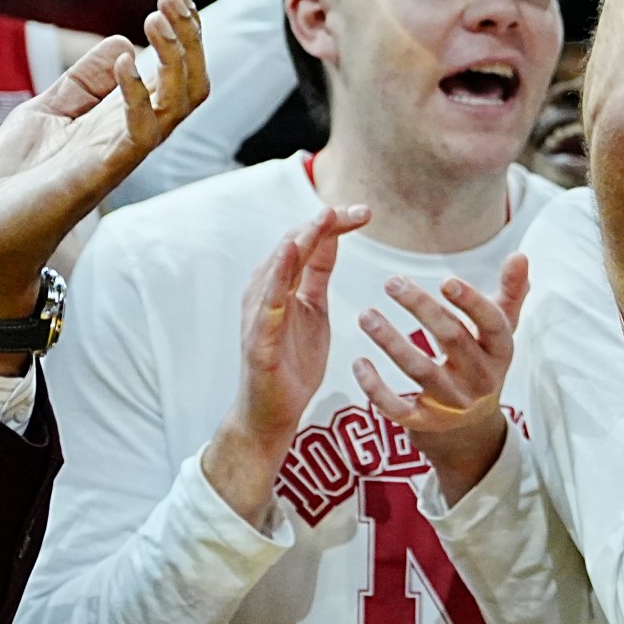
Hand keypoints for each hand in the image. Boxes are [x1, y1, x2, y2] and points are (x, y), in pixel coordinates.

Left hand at [0, 0, 208, 322]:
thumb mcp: (46, 110)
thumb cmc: (15, 179)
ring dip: (175, 56)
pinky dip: (138, 94)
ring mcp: (120, 154)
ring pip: (179, 103)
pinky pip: (139, 132)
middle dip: (190, 35)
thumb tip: (119, 42)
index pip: (174, 70)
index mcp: (122, 118)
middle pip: (191, 82)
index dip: (182, 29)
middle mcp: (132, 134)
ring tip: (158, 18)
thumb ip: (81, 80)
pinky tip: (122, 64)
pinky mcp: (100, 173)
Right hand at [204, 204, 366, 526]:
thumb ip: (318, 274)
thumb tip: (332, 235)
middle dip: (324, 224)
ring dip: (301, 240)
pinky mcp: (258, 340)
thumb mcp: (314, 309)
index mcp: (282, 285)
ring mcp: (259, 315)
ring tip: (324, 218)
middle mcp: (266, 292)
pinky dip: (277, 277)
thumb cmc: (291, 362)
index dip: (334, 223)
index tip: (366, 212)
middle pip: (293, 246)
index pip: (307, 242)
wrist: (272, 414)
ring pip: (278, 268)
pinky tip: (289, 256)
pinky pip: (267, 304)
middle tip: (358, 209)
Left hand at [354, 254, 530, 504]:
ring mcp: (453, 403)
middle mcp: (481, 378)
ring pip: (421, 370)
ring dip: (391, 342)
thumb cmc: (482, 362)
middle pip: (452, 339)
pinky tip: (359, 363)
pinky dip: (375, 388)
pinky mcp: (425, 423)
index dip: (471, 303)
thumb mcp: (500, 331)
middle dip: (421, 308)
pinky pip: (398, 407)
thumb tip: (520, 255)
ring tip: (366, 316)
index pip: (492, 324)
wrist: (471, 430)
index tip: (445, 280)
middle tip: (392, 282)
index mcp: (501, 351)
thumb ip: (510, 292)